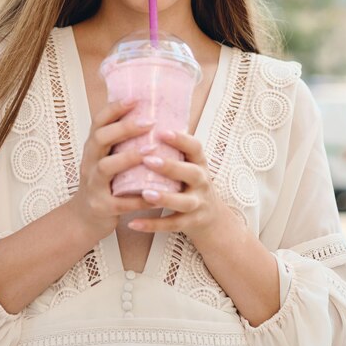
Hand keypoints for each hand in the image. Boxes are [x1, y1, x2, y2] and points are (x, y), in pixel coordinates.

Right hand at [67, 99, 155, 244]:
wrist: (85, 218)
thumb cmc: (104, 181)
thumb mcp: (107, 157)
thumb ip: (121, 141)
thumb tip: (151, 113)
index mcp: (93, 148)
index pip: (99, 122)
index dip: (114, 109)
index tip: (135, 99)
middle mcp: (89, 162)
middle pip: (100, 139)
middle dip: (124, 128)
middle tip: (150, 122)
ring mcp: (93, 184)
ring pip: (106, 167)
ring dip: (129, 158)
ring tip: (151, 150)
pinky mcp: (101, 206)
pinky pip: (120, 201)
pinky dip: (138, 197)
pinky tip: (156, 192)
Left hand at [127, 130, 227, 247]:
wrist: (212, 219)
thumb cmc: (191, 184)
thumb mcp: (189, 164)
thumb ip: (173, 149)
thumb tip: (143, 120)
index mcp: (199, 163)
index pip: (195, 148)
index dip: (181, 139)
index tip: (162, 130)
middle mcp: (202, 182)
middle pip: (192, 173)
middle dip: (171, 167)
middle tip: (148, 159)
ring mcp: (198, 204)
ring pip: (183, 202)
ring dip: (165, 198)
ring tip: (145, 193)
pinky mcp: (190, 224)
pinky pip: (171, 225)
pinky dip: (152, 225)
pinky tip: (133, 223)